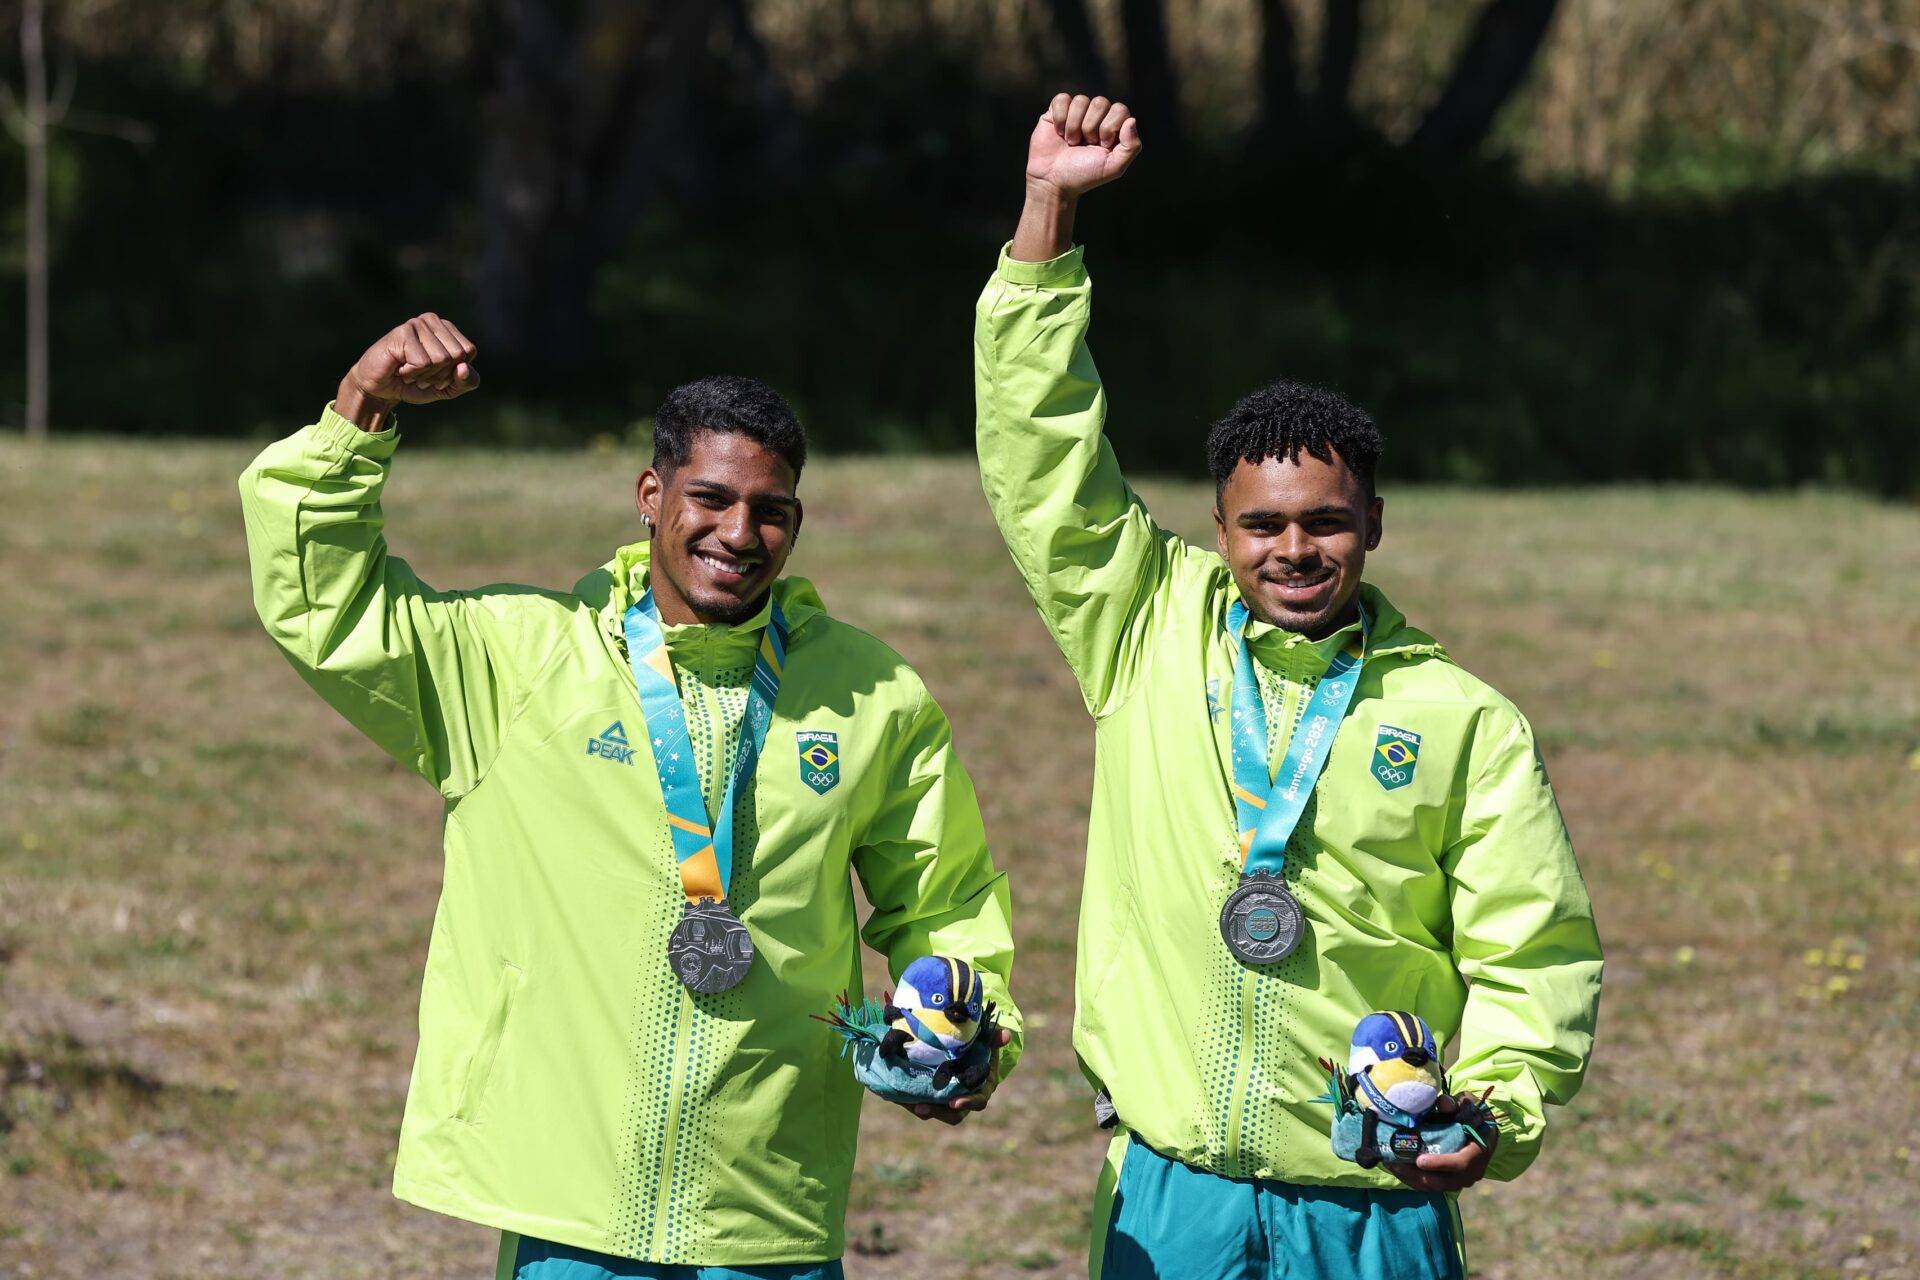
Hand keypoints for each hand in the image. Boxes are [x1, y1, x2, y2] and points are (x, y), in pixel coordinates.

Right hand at [336, 313, 479, 429]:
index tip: (435, 373)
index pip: (468, 351)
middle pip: (456, 355)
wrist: (380, 389)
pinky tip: (399, 368)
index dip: (454, 371)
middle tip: (420, 373)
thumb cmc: (415, 383)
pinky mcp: (402, 332)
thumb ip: (466, 381)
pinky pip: (422, 363)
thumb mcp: (447, 387)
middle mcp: (433, 321)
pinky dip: (411, 373)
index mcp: (448, 329)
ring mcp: (417, 324)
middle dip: (440, 374)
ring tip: (409, 371)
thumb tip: (464, 367)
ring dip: (424, 375)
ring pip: (441, 359)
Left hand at [895, 1028, 1010, 1126]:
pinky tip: (897, 1093)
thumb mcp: (986, 1042)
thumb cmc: (978, 1048)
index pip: (978, 1101)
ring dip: (920, 1108)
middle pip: (952, 1114)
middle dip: (937, 1111)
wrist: (964, 1052)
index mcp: (981, 1089)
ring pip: (934, 1111)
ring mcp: (946, 1101)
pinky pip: (920, 1104)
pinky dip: (909, 1100)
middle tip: (922, 1107)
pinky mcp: (930, 1098)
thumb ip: (994, 1038)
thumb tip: (1006, 1034)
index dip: (967, 1103)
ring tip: (907, 1102)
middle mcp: (964, 1099)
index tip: (954, 1101)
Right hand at [1026, 93, 1140, 201]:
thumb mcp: (1113, 167)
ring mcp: (1076, 113)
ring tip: (1071, 142)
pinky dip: (1060, 118)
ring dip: (1074, 126)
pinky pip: (1062, 99)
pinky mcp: (1056, 111)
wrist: (1052, 180)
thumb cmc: (1084, 175)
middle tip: (1084, 145)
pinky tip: (1059, 132)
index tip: (1101, 145)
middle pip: (1100, 103)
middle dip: (1090, 127)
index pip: (1120, 109)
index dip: (1109, 126)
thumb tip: (1131, 120)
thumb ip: (1131, 146)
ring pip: (1080, 100)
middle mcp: (1096, 117)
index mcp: (1113, 128)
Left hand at [1383, 1092, 1499, 1192]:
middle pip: (1441, 1181)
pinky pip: (1428, 1185)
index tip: (1419, 1161)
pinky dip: (1410, 1178)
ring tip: (1390, 1164)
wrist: (1482, 1132)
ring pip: (1432, 1186)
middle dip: (1416, 1175)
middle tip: (1395, 1164)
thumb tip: (1442, 1103)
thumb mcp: (1468, 1104)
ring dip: (1409, 1178)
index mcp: (1478, 1153)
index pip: (1461, 1164)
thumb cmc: (1473, 1115)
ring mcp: (1458, 1181)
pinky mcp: (1447, 1182)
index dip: (1440, 1163)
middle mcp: (1470, 1173)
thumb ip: (1457, 1103)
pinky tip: (1394, 1167)